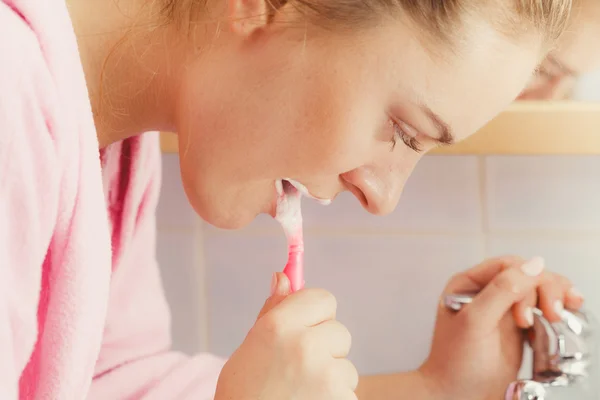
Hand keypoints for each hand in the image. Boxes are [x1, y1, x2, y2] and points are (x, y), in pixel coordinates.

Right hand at [215, 272, 358, 399]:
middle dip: (325, 348)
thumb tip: (283, 276)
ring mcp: (327, 376)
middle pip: (339, 331)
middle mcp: (306, 345)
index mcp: (279, 326)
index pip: (323, 298)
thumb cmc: (243, 394)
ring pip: (345, 365)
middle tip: (298, 369)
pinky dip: (334, 399)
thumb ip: (272, 312)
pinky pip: (348, 391)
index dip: (315, 313)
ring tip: (301, 393)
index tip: (306, 326)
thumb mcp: (250, 349)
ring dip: (331, 378)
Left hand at [417, 256, 583, 399]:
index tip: (533, 307)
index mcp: (468, 284)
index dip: (527, 278)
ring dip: (554, 297)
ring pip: (537, 290)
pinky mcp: (518, 327)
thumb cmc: (456, 361)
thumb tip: (534, 264)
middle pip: (526, 275)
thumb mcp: (475, 321)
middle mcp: (486, 292)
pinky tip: (564, 316)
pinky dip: (555, 310)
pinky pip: (541, 309)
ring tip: (559, 315)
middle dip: (544, 290)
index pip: (506, 265)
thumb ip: (502, 291)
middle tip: (552, 314)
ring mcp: (503, 309)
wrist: (457, 395)